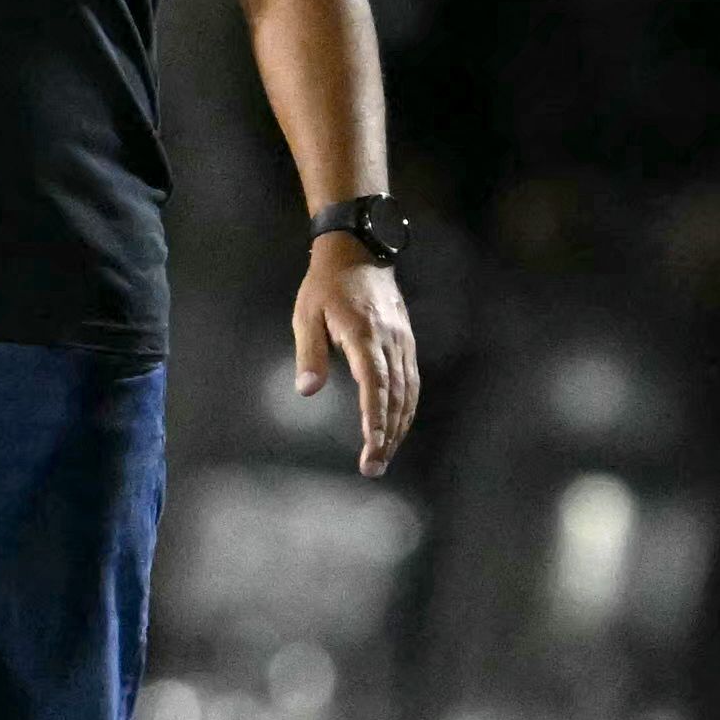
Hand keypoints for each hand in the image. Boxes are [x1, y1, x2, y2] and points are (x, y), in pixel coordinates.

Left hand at [294, 235, 419, 477]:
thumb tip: (307, 390)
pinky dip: (407, 408)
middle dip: (387, 435)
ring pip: (408, 392)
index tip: (372, 447)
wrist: (357, 252)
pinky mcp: (406, 341)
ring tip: (385, 455)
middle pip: (395, 397)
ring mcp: (402, 342)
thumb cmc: (325, 286)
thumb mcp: (306, 315)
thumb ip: (309, 353)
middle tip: (374, 467)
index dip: (375, 418)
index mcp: (364, 336)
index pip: (374, 385)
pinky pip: (412, 381)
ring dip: (399, 427)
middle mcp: (390, 342)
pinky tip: (398, 426)